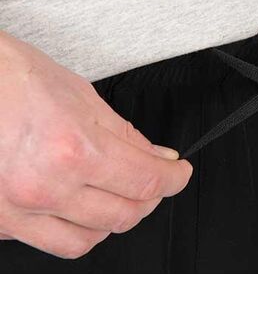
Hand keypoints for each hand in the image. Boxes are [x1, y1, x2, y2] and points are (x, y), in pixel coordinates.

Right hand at [0, 32, 192, 257]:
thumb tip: (157, 158)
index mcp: (73, 150)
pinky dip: (73, 227)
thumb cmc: (9, 78)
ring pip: (87, 240)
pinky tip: (76, 205)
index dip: (174, 179)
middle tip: (154, 180)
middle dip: (150, 198)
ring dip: (113, 220)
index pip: (146, 182)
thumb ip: (125, 136)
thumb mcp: (80, 97)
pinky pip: (48, 241)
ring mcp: (17, 211)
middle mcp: (45, 187)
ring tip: (117, 196)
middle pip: (123, 216)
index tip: (179, 173)